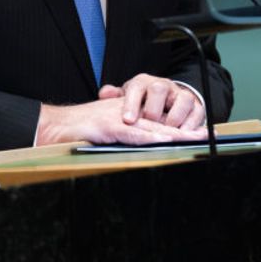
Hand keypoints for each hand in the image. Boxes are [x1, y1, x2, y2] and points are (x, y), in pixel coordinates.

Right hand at [35, 96, 206, 145]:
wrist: (53, 126)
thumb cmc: (77, 131)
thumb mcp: (105, 131)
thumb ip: (123, 136)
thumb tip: (139, 148)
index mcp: (127, 114)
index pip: (157, 121)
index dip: (178, 127)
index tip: (197, 133)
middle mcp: (126, 113)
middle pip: (160, 122)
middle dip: (184, 129)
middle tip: (206, 134)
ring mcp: (118, 118)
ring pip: (151, 126)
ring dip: (174, 133)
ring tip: (194, 138)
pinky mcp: (108, 126)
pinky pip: (133, 132)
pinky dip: (149, 136)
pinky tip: (163, 140)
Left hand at [98, 73, 206, 130]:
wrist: (166, 100)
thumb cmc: (143, 103)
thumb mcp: (127, 99)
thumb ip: (115, 96)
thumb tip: (105, 92)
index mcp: (144, 83)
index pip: (137, 88)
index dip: (131, 103)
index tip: (128, 120)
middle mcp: (163, 86)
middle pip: (159, 88)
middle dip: (153, 109)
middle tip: (149, 124)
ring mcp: (180, 95)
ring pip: (182, 98)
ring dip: (175, 116)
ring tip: (168, 130)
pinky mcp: (195, 106)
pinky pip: (198, 111)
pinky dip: (192, 123)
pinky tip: (184, 133)